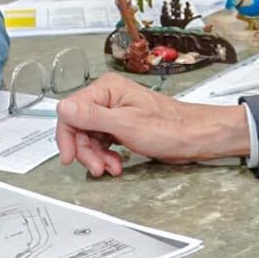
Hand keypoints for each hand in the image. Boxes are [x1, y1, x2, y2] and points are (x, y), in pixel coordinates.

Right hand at [55, 73, 250, 176]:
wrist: (195, 137)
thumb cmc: (170, 127)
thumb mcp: (126, 124)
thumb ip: (92, 117)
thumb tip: (63, 108)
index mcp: (107, 89)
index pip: (71, 112)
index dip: (67, 136)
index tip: (69, 156)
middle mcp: (109, 98)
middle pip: (79, 127)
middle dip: (86, 151)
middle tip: (97, 168)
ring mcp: (115, 112)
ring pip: (90, 138)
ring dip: (97, 156)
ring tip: (111, 168)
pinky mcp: (122, 126)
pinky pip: (103, 142)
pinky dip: (106, 156)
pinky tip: (116, 164)